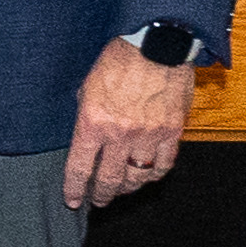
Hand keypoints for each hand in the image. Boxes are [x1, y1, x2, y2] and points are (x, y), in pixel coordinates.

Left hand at [69, 41, 195, 208]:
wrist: (156, 46)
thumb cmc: (118, 61)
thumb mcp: (87, 88)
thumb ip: (86, 116)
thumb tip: (86, 139)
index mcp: (92, 123)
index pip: (80, 168)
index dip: (74, 189)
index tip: (73, 200)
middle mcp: (120, 135)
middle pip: (110, 179)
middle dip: (101, 195)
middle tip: (98, 200)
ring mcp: (148, 135)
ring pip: (138, 177)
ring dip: (128, 188)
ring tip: (122, 190)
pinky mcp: (172, 131)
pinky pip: (164, 164)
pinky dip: (154, 174)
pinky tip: (147, 176)